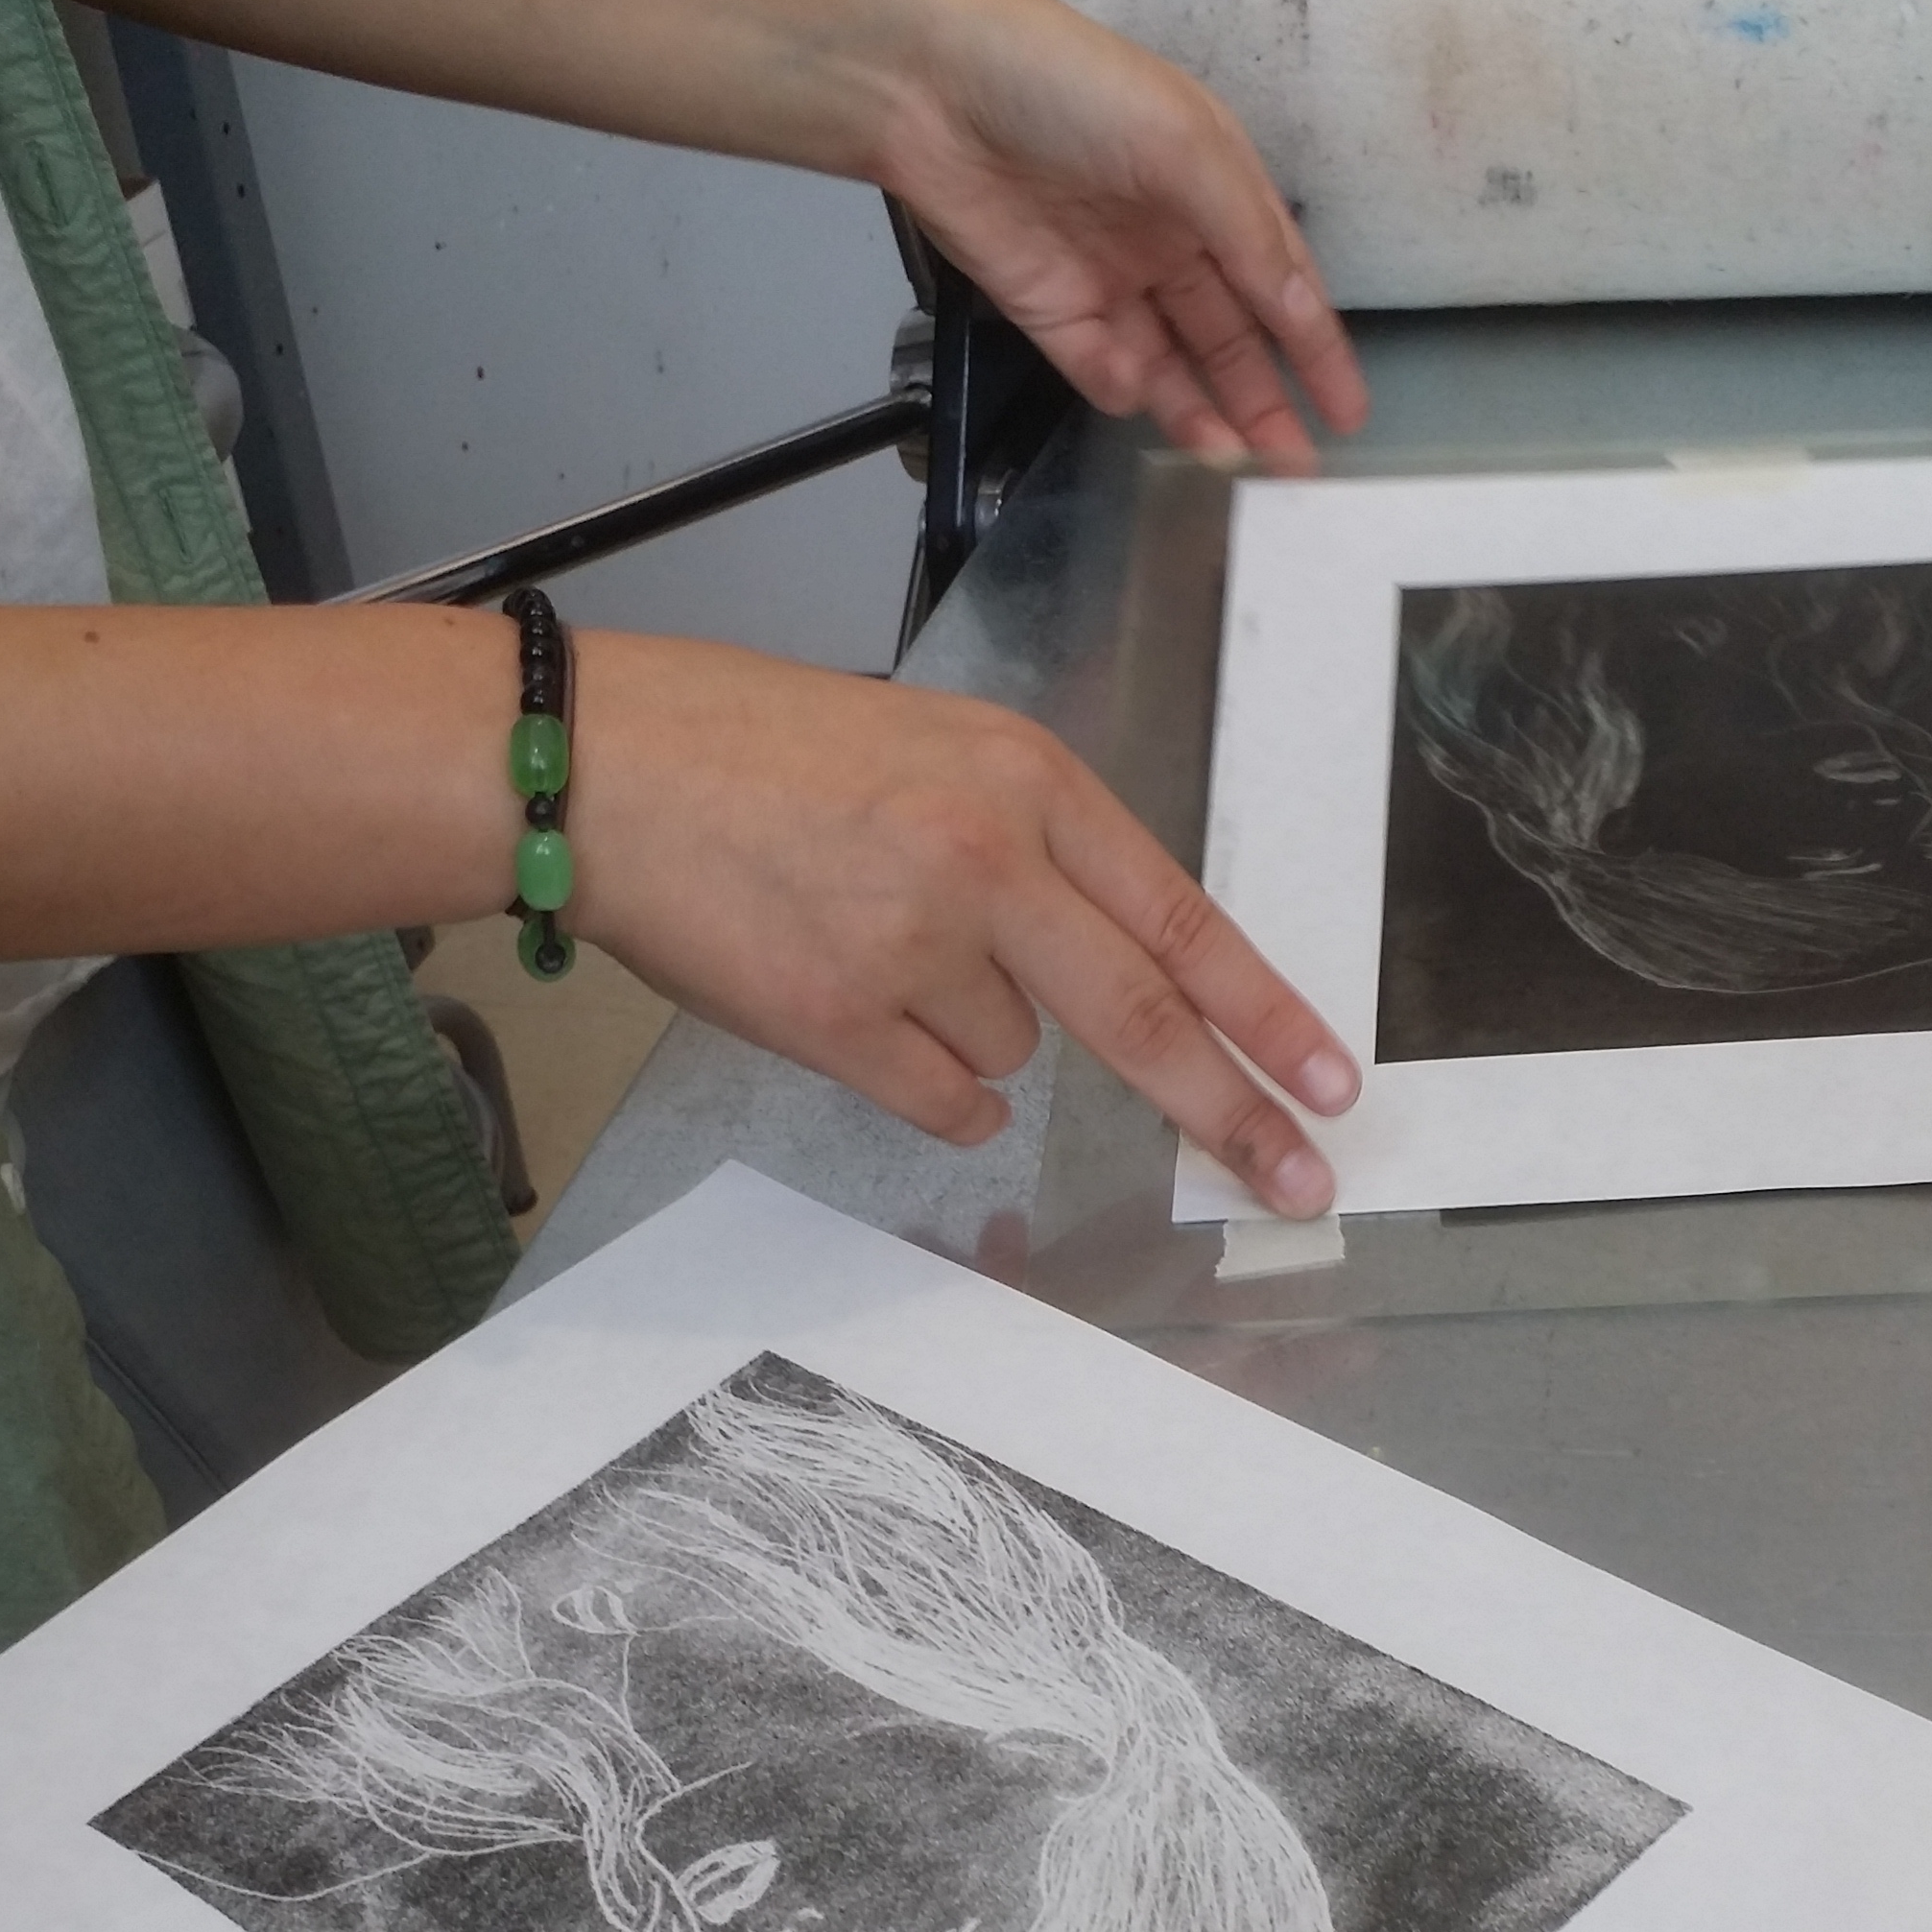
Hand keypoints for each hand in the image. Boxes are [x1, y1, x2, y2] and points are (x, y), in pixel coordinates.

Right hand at [571, 635, 1357, 1211]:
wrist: (601, 766)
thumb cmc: (752, 749)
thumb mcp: (929, 749)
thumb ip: (1030, 844)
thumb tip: (1109, 966)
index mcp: (1025, 778)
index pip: (1180, 916)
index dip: (1266, 1010)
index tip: (1331, 1077)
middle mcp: (985, 858)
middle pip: (1143, 1017)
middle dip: (1232, 1109)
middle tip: (1298, 1182)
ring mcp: (912, 944)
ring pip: (1014, 1054)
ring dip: (969, 1029)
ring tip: (869, 943)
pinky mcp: (839, 1020)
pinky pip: (943, 1102)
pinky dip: (927, 1087)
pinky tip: (859, 1009)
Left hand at [877, 0, 1368, 471]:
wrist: (933, 89)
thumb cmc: (1069, 86)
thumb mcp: (1184, 142)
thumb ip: (1247, 232)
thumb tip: (1299, 311)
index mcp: (1212, 185)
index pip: (1278, 282)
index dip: (1316, 349)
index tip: (1350, 414)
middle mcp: (1166, 238)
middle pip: (1229, 338)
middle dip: (1265, 401)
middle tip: (1295, 471)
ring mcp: (1107, 278)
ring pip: (1170, 366)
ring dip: (1203, 414)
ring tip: (1236, 468)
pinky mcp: (1047, 309)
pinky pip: (1097, 365)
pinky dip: (1122, 387)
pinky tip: (1139, 395)